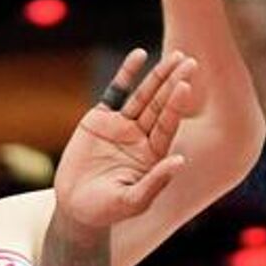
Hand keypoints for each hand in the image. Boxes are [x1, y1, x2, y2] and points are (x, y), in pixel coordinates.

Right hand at [55, 49, 197, 228]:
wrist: (75, 208)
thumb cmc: (106, 210)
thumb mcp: (133, 201)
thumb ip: (156, 182)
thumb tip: (180, 161)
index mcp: (153, 154)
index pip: (168, 124)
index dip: (176, 105)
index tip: (185, 85)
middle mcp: (142, 137)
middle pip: (161, 105)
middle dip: (174, 83)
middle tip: (190, 61)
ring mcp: (122, 126)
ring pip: (143, 95)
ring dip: (158, 75)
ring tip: (175, 56)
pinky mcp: (100, 119)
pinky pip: (116, 91)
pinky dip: (127, 73)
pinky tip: (140, 55)